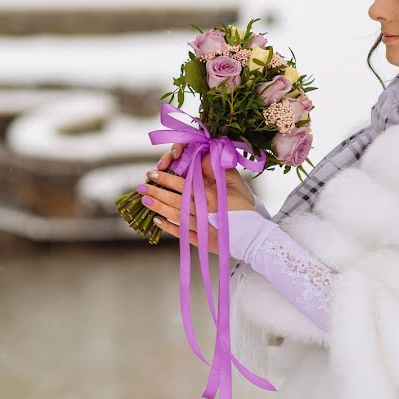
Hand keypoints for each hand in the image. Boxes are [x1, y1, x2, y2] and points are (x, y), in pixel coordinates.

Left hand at [140, 143, 255, 251]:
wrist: (256, 237)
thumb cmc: (246, 207)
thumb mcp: (236, 183)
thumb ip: (218, 170)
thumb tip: (203, 157)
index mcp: (210, 196)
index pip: (182, 184)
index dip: (166, 179)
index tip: (153, 173)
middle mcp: (202, 211)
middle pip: (174, 200)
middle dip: (156, 192)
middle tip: (142, 187)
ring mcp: (199, 227)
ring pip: (174, 216)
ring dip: (158, 207)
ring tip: (145, 201)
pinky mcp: (201, 241)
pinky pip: (181, 233)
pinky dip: (168, 227)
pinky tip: (158, 221)